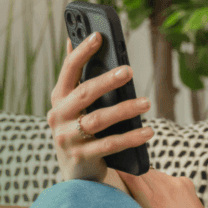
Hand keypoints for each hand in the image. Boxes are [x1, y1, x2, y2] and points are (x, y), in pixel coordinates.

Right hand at [48, 32, 153, 188]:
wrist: (76, 171)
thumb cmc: (79, 128)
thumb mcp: (74, 104)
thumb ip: (76, 76)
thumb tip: (72, 38)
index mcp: (59, 98)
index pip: (68, 70)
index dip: (82, 52)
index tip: (98, 35)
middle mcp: (59, 116)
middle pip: (84, 94)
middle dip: (106, 81)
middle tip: (129, 70)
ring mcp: (68, 138)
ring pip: (98, 120)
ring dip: (124, 110)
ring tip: (146, 102)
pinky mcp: (81, 157)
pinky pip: (109, 145)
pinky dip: (130, 137)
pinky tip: (147, 131)